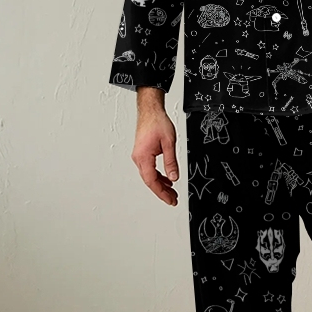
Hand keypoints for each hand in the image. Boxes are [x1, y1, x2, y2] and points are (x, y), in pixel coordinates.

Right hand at [131, 87, 179, 205]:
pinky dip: (158, 176)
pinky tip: (167, 180)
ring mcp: (139, 156)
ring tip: (172, 192)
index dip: (161, 193)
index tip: (170, 200)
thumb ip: (171, 162)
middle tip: (173, 200)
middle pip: (150, 181)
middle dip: (162, 192)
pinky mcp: (142, 153)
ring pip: (149, 176)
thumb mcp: (169, 143)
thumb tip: (174, 178)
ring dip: (160, 185)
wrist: (150, 110)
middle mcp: (138, 158)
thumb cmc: (157, 122)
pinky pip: (150, 169)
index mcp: (143, 157)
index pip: (152, 181)